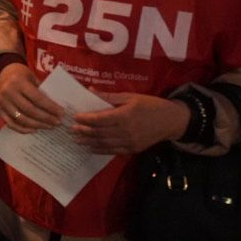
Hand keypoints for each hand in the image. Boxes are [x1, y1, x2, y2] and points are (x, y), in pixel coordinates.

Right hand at [0, 63, 65, 132]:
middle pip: (30, 110)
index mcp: (18, 82)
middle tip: (58, 122)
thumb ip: (41, 91)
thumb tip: (55, 108)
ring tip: (49, 126)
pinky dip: (23, 129)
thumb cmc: (21, 75)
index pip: (37, 98)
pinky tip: (35, 130)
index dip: (51, 107)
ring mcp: (1, 102)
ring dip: (37, 125)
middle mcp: (8, 92)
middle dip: (46, 118)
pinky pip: (11, 123)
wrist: (2, 72)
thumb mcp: (32, 77)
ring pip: (21, 119)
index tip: (62, 113)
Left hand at [69, 91, 190, 154]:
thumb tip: (91, 90)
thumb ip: (109, 96)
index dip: (86, 119)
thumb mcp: (130, 96)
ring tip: (76, 140)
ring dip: (89, 142)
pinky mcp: (133, 149)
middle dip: (84, 131)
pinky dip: (100, 150)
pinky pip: (113, 151)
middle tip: (70, 129)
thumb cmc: (150, 105)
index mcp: (125, 115)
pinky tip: (91, 148)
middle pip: (100, 132)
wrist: (170, 121)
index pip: (100, 119)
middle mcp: (126, 131)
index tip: (75, 117)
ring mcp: (130, 142)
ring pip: (104, 143)